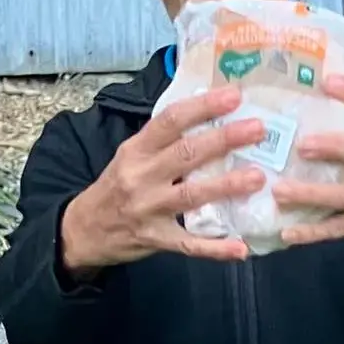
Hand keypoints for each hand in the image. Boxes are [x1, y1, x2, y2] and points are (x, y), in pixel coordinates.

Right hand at [59, 85, 267, 275]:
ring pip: (191, 196)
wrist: (84, 229)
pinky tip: (240, 247)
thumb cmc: (117, 185)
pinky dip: (215, 248)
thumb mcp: (131, 155)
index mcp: (137, 149)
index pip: (170, 120)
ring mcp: (148, 209)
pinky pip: (188, 244)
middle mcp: (141, 176)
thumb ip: (163, 140)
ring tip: (257, 178)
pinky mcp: (155, 239)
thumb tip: (209, 115)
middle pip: (186, 154)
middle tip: (258, 129)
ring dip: (226, 186)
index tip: (234, 95)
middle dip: (224, 139)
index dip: (203, 106)